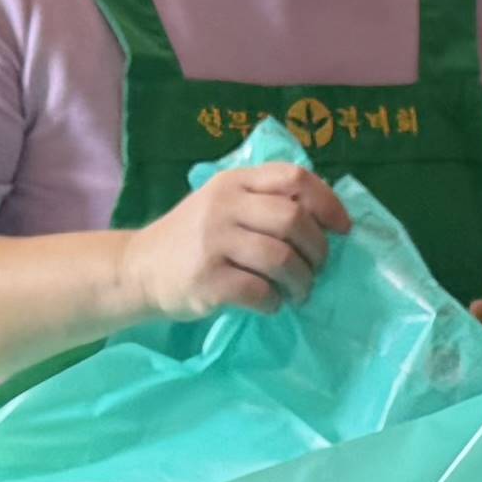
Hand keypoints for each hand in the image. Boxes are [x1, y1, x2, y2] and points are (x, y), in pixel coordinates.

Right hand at [123, 158, 347, 323]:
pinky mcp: (207, 280)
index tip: (343, 229)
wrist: (139, 270)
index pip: (294, 177)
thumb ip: (264, 201)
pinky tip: (271, 304)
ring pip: (282, 258)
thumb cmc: (193, 239)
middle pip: (295, 220)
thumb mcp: (222, 204)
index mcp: (234, 182)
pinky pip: (260, 292)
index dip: (328, 203)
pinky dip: (275, 302)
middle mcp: (224, 205)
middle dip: (318, 251)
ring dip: (302, 282)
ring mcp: (213, 242)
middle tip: (317, 270)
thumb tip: (325, 219)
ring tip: (298, 293)